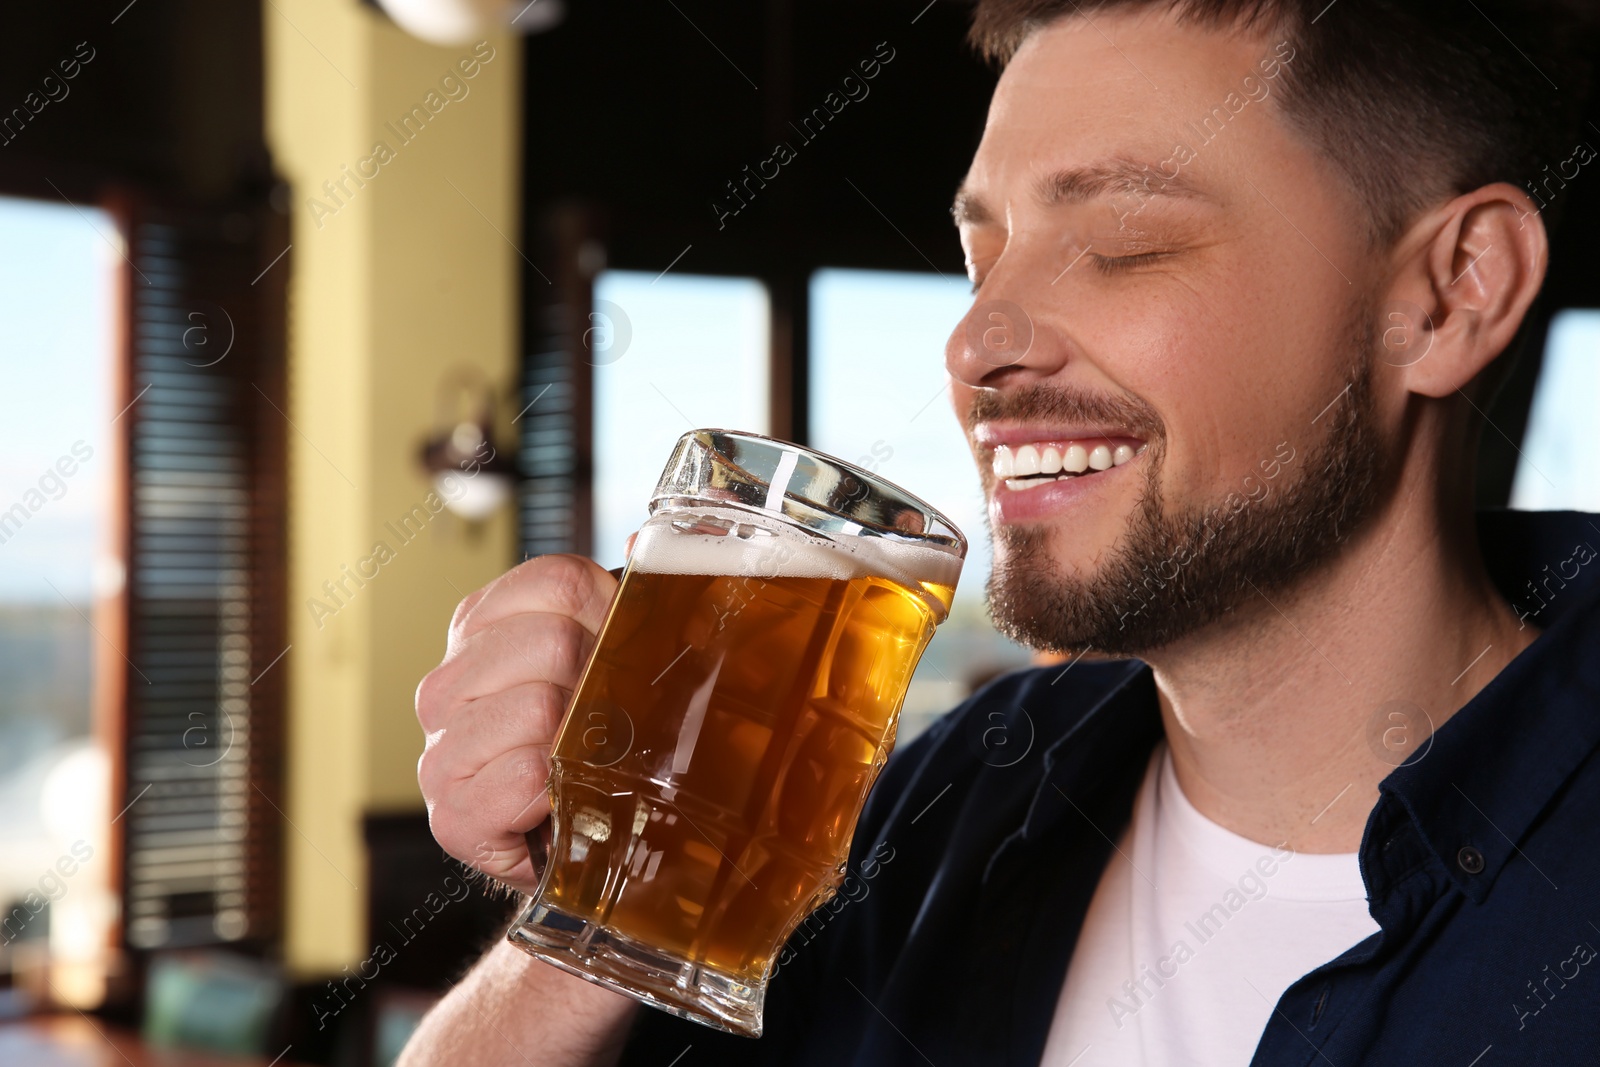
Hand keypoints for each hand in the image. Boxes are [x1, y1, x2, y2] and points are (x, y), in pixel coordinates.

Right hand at [416, 554, 617, 895]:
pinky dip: (559, 789)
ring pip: (538, 708)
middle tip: (607, 719)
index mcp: (481, 628)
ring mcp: (440, 749)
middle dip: (599, 682)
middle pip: (553, 641)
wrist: (578, 843)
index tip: (620, 650)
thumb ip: (627, 596)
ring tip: (582, 760)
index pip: (557, 581)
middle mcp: (447, 683)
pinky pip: (525, 776)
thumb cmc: (594, 742)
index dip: (610, 613)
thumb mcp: (609, 658)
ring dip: (581, 740)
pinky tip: (558, 799)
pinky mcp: (452, 815)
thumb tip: (643, 547)